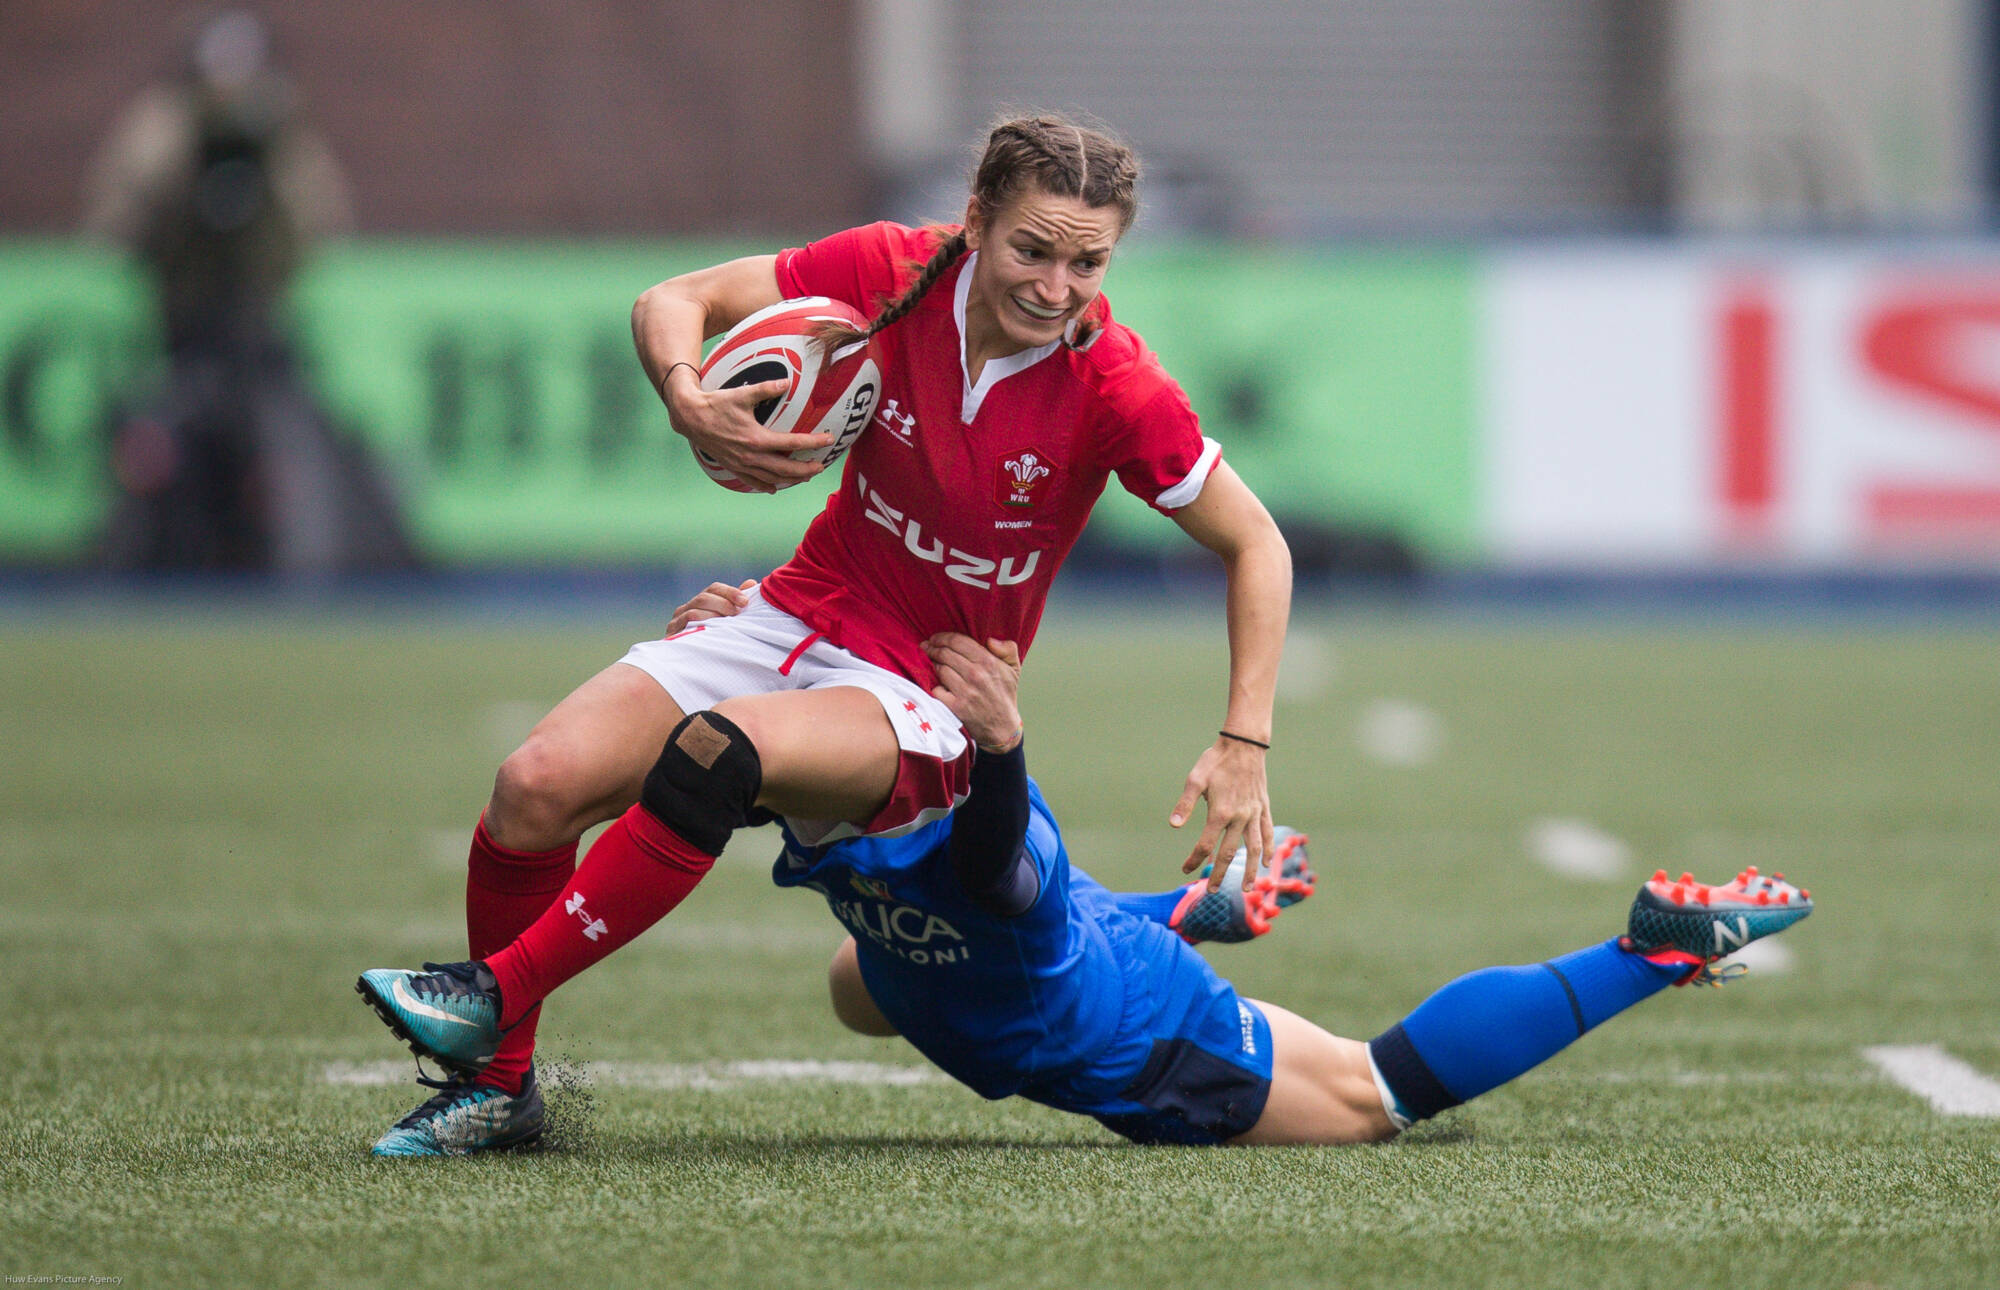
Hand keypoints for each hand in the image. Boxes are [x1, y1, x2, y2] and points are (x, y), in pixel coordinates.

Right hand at [662, 368, 833, 493]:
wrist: (690, 417)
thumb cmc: (717, 404)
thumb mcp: (742, 394)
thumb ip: (766, 388)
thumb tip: (787, 382)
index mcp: (756, 438)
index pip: (792, 443)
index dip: (813, 442)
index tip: (828, 440)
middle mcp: (750, 456)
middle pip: (786, 469)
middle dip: (806, 469)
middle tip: (821, 466)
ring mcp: (741, 464)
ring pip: (772, 478)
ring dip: (791, 479)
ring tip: (805, 476)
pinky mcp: (733, 467)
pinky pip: (753, 481)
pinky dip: (766, 485)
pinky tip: (775, 487)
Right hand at [665, 579, 756, 635]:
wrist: (694, 669)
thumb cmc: (715, 642)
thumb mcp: (728, 621)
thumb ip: (736, 603)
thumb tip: (750, 582)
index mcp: (700, 603)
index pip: (714, 589)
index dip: (730, 592)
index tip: (745, 602)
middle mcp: (686, 609)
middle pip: (704, 598)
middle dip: (724, 604)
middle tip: (738, 613)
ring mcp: (676, 622)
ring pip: (694, 613)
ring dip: (714, 616)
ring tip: (728, 624)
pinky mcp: (672, 636)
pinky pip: (686, 627)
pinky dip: (701, 626)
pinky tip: (714, 632)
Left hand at [923, 634, 1021, 751]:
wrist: (1002, 728)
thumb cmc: (1005, 694)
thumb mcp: (1014, 669)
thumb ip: (1008, 648)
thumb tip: (990, 639)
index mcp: (989, 662)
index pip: (958, 641)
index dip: (943, 637)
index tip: (936, 638)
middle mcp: (976, 675)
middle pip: (945, 653)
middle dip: (933, 648)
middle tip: (928, 648)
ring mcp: (965, 692)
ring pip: (940, 669)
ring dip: (933, 665)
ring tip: (933, 663)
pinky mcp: (956, 707)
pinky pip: (937, 689)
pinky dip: (936, 686)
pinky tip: (939, 684)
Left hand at [1170, 737, 1272, 891]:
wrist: (1244, 744)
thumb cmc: (1216, 761)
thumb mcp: (1195, 779)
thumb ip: (1185, 804)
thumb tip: (1173, 825)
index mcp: (1220, 813)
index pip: (1205, 844)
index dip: (1194, 859)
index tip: (1185, 869)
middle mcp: (1239, 817)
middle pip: (1228, 853)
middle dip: (1219, 873)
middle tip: (1211, 891)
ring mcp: (1254, 814)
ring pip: (1253, 849)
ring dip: (1249, 870)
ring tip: (1245, 889)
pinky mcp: (1264, 808)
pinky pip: (1267, 832)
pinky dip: (1268, 848)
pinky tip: (1267, 862)